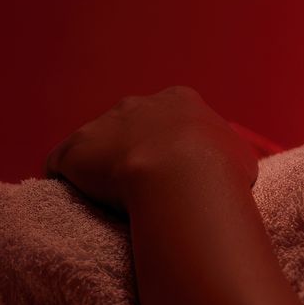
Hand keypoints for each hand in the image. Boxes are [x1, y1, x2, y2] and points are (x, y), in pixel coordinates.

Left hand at [44, 86, 258, 212]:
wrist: (182, 177)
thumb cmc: (220, 171)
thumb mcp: (240, 155)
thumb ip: (225, 154)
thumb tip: (227, 168)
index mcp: (181, 101)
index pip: (171, 117)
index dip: (174, 144)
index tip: (178, 169)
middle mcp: (138, 103)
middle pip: (130, 124)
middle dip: (135, 149)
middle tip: (148, 186)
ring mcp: (102, 124)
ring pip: (96, 145)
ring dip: (102, 167)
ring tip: (116, 200)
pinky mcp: (73, 149)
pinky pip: (62, 166)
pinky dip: (70, 183)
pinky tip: (83, 204)